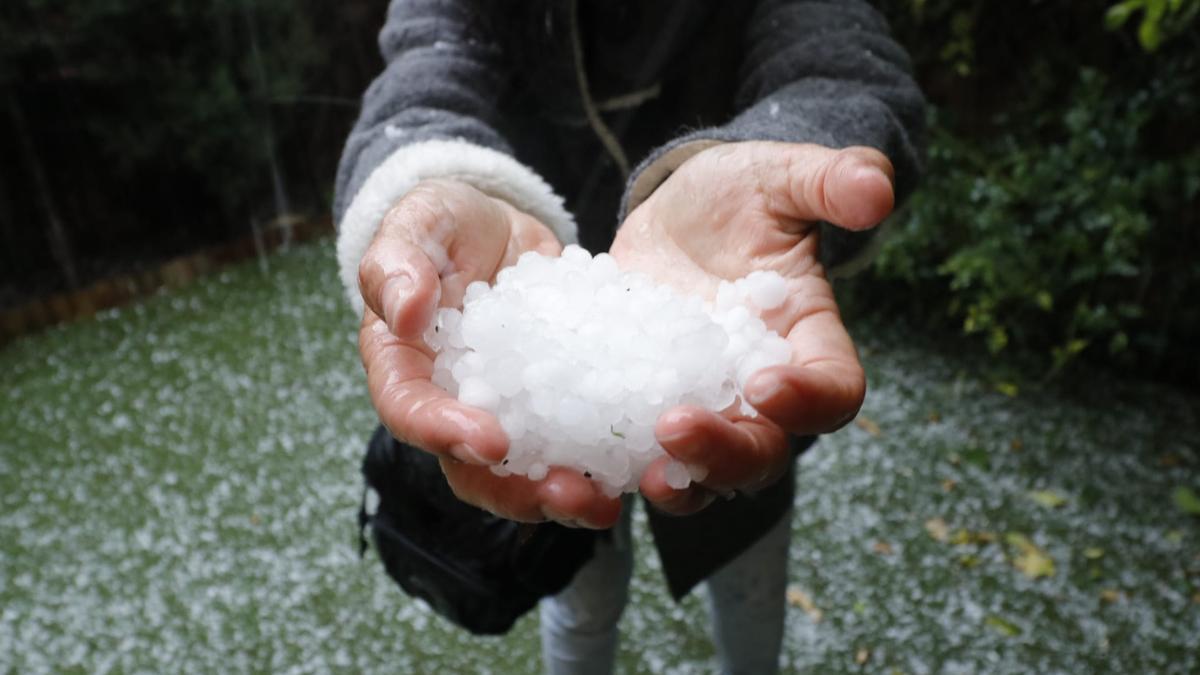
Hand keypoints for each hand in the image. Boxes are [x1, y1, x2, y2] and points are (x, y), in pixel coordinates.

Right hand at [357, 179, 621, 527]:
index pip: (410, 411)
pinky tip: (645, 463)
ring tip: (607, 501)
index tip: (491, 440)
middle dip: (517, 491)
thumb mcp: (418, 221)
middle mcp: (453, 404)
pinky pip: (577, 442)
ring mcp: (508, 412)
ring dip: (566, 495)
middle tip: (568, 494)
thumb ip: (397, 261)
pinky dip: (606, 460)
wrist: (498, 225)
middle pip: (473, 469)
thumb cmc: (445, 223)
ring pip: (527, 473)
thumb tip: (404, 312)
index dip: (443, 432)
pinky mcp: (556, 404)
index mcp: (405, 367)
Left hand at [611, 142, 893, 513]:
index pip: (833, 390)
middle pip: (764, 450)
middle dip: (726, 451)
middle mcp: (759, 393)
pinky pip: (636, 457)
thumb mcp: (778, 177)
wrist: (675, 217)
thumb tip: (876, 188)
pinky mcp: (644, 410)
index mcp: (808, 344)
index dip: (809, 398)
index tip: (765, 383)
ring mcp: (701, 407)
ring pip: (704, 472)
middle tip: (676, 430)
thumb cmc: (739, 197)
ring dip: (677, 481)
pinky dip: (615, 471)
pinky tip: (579, 465)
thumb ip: (827, 181)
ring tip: (641, 475)